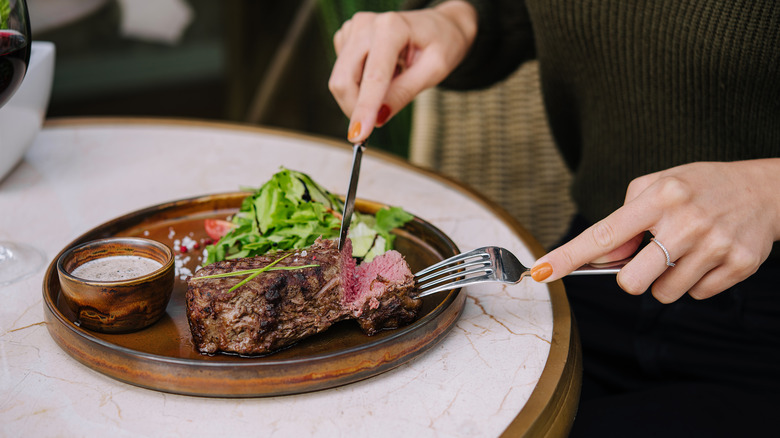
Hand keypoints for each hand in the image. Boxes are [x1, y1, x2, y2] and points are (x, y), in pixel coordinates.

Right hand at [328, 1, 476, 142]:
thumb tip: (378, 117)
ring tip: (392, 81)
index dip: (364, 109)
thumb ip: (405, 92)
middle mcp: (366, 24)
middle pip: (344, 79)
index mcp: (391, 27)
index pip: (373, 77)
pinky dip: (359, 85)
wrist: (439, 26)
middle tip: (377, 121)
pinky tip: (381, 74)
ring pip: (341, 80)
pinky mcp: (346, 38)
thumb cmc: (440, 44)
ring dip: (360, 96)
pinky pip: (343, 74)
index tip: (358, 135)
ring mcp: (353, 29)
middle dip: (356, 108)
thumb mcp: (434, 70)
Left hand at [530, 159, 779, 302]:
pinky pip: (696, 295)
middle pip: (631, 282)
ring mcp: (714, 246)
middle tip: (649, 257)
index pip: (604, 234)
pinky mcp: (738, 265)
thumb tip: (602, 258)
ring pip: (663, 293)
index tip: (542, 271)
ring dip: (665, 279)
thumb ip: (625, 219)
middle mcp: (686, 222)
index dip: (569, 256)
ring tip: (685, 250)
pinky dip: (695, 281)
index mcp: (660, 198)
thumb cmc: (700, 188)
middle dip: (631, 277)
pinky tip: (707, 256)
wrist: (766, 190)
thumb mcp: (658, 187)